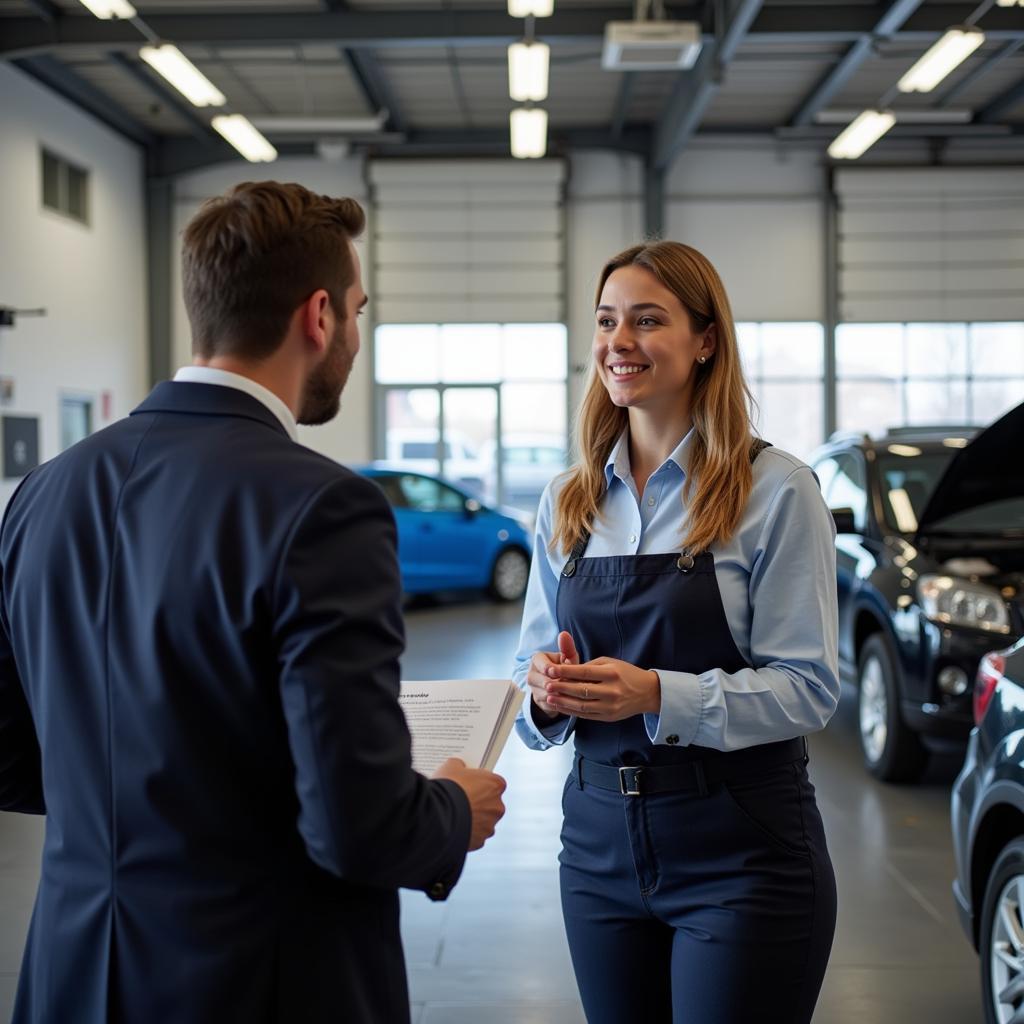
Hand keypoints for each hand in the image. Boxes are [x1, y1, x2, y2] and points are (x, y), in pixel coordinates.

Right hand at [433, 758, 506, 850]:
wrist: (438, 816)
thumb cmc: (447, 787)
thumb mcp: (451, 767)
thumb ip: (459, 766)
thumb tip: (459, 766)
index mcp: (496, 785)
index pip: (493, 782)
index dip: (480, 782)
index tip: (468, 783)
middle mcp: (498, 806)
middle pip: (490, 803)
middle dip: (477, 802)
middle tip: (460, 800)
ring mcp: (490, 825)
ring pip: (483, 822)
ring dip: (472, 819)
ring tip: (454, 816)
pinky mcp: (480, 842)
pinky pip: (474, 836)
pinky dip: (466, 833)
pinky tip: (453, 828)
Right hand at [526, 631, 577, 720]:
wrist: (559, 683)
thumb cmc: (565, 666)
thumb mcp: (567, 657)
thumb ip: (566, 647)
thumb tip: (564, 634)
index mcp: (537, 660)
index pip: (542, 665)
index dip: (551, 669)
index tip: (559, 672)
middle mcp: (531, 674)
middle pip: (542, 682)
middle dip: (557, 684)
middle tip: (570, 685)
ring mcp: (533, 690)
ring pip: (545, 695)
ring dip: (559, 695)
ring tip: (573, 694)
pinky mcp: (538, 702)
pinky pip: (549, 705)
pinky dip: (560, 704)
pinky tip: (571, 702)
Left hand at [543, 657, 660, 721]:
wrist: (647, 693)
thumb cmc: (626, 674)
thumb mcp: (611, 663)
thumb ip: (590, 666)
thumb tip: (568, 670)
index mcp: (611, 673)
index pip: (584, 672)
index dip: (565, 671)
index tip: (551, 670)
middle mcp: (611, 691)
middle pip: (581, 690)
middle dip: (561, 688)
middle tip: (546, 685)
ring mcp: (610, 706)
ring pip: (582, 706)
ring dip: (563, 702)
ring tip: (549, 698)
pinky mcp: (608, 717)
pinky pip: (586, 715)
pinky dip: (572, 712)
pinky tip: (561, 707)